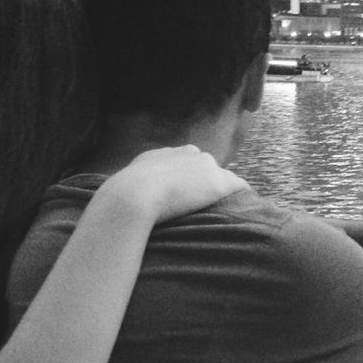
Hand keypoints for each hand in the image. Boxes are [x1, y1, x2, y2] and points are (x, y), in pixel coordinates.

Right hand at [101, 145, 248, 224]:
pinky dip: (241, 197)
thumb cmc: (120, 199)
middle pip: (205, 167)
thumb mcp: (124, 186)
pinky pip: (238, 187)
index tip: (186, 197)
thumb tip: (118, 199)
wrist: (131, 198)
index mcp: (165, 153)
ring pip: (222, 177)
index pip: (185, 162)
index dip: (187, 181)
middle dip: (206, 183)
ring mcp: (204, 165)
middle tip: (204, 207)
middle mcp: (187, 153)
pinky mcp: (218, 181)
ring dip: (222, 191)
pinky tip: (244, 209)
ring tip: (224, 210)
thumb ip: (134, 187)